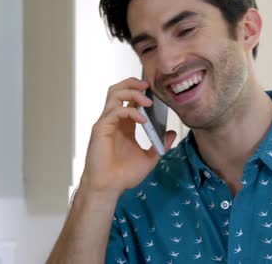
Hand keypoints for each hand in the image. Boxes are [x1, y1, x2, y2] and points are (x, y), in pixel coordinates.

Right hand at [80, 77, 176, 196]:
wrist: (109, 188)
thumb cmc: (124, 175)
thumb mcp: (149, 158)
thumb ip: (160, 145)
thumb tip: (171, 132)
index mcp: (125, 124)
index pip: (130, 98)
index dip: (141, 91)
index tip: (156, 91)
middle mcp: (114, 120)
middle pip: (118, 89)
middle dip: (133, 83)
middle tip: (149, 85)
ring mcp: (106, 123)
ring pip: (114, 94)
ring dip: (132, 92)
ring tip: (148, 101)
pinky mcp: (100, 129)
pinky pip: (115, 111)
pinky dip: (130, 111)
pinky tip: (143, 120)